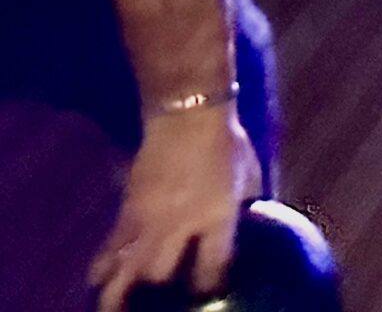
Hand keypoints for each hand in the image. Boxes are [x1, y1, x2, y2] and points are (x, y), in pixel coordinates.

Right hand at [91, 107, 260, 310]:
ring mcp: (148, 218)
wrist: (185, 113)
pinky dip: (103, 266)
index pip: (212, 266)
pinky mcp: (126, 209)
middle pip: (160, 275)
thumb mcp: (249, 174)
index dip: (210, 289)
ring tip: (115, 309)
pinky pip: (110, 247)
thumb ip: (250, 204)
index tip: (210, 298)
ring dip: (118, 293)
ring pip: (124, 269)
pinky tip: (98, 279)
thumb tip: (258, 222)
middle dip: (159, 297)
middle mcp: (180, 223)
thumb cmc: (225, 140)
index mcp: (217, 214)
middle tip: (160, 306)